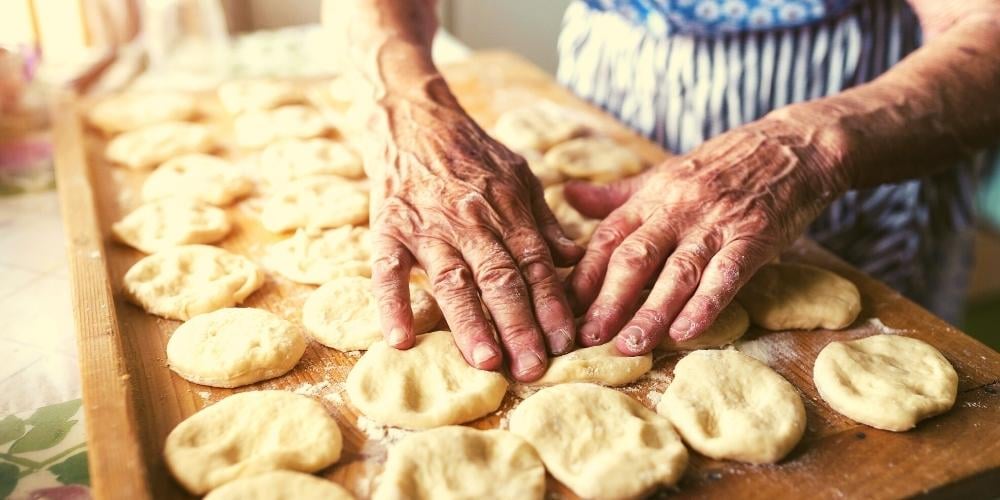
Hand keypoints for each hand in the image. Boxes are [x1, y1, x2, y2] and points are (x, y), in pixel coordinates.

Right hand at [364, 83, 583, 380]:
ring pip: (453, 281)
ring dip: (470, 323)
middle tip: (533, 368)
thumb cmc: (470, 152)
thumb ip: (543, 220)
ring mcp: (427, 226)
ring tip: (486, 361)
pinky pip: (387, 270)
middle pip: (500, 279)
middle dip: (519, 326)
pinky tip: (400, 339)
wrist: (412, 117)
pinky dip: (391, 304)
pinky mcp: (388, 228)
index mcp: (506, 208)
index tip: (566, 343)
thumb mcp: (518, 174)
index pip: (536, 265)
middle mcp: (470, 220)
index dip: (552, 306)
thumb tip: (573, 258)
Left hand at [564, 118, 851, 353]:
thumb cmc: (722, 166)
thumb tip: (568, 195)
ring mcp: (717, 223)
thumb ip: (617, 195)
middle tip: (587, 337)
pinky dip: (706, 304)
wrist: (792, 146)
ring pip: (677, 272)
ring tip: (629, 345)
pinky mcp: (754, 236)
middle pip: (634, 258)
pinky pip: (727, 273)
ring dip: (651, 313)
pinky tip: (686, 331)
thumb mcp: (665, 174)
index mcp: (652, 196)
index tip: (563, 309)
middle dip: (608, 301)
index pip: (607, 238)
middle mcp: (678, 209)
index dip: (583, 276)